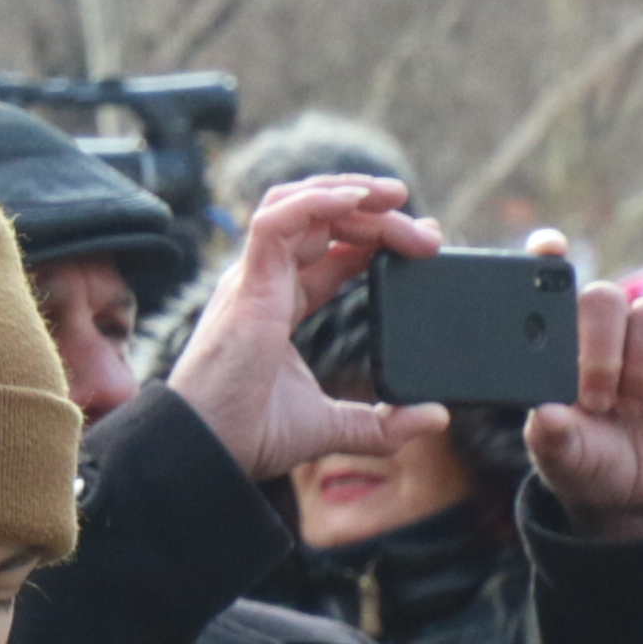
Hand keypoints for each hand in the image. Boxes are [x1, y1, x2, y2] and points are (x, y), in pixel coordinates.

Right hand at [164, 175, 446, 484]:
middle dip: (378, 215)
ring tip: (395, 196)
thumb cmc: (248, 434)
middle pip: (323, 222)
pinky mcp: (247, 286)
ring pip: (298, 207)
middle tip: (431, 233)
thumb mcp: (332, 426)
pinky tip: (356, 199)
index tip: (426, 244)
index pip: (332, 251)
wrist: (206, 450)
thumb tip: (435, 418)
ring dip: (350, 193)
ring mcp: (253, 279)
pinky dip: (315, 202)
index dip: (377, 238)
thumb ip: (382, 425)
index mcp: (279, 303)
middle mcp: (264, 281)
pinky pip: (275, 222)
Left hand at [521, 234, 642, 539]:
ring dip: (640, 367)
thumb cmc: (591, 465)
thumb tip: (547, 412)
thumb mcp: (563, 460)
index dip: (549, 255)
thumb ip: (552, 437)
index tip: (548, 247)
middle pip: (606, 297)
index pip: (552, 284)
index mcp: (563, 342)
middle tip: (597, 399)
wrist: (642, 497)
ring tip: (630, 409)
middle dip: (601, 348)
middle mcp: (608, 332)